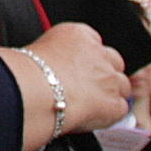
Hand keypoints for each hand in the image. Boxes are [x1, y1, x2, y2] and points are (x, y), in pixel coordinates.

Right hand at [16, 24, 132, 150]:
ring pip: (123, 85)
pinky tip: (94, 117)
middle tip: (88, 87)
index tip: (81, 69)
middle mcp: (100, 53)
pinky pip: (122, 109)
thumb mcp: (39, 48)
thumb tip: (56, 64)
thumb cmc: (28, 72)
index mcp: (80, 34)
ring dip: (111, 94)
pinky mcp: (114, 103)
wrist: (34, 91)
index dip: (90, 59)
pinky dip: (111, 114)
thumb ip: (57, 52)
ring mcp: (110, 78)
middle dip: (106, 74)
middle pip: (115, 62)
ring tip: (91, 104)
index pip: (96, 43)